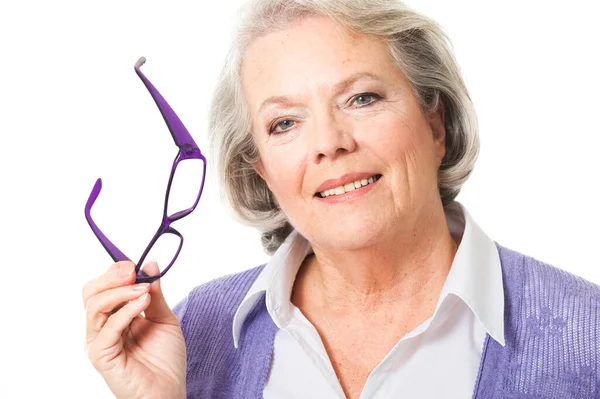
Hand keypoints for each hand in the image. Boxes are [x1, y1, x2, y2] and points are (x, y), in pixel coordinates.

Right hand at [83, 261, 185, 398]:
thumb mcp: (164, 318)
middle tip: (133, 271)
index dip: (115, 272)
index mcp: (114, 318)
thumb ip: (155, 294)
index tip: (134, 263)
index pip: (102, 287)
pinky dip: (126, 310)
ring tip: (144, 290)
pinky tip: (144, 302)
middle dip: (111, 277)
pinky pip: (108, 327)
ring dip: (121, 292)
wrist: (169, 392)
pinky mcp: (101, 356)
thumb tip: (150, 264)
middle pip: (91, 293)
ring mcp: (99, 342)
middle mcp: (102, 328)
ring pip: (95, 306)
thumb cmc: (165, 361)